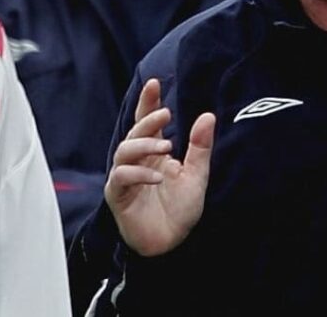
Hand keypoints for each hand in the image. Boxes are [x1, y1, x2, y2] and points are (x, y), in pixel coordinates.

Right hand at [104, 78, 214, 256]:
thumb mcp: (197, 176)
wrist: (172, 244)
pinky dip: (138, 173)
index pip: (147, 122)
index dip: (148, 102)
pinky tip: (157, 177)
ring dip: (144, 144)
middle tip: (165, 114)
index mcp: (153, 153)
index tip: (154, 82)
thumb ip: (200, 147)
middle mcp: (137, 161)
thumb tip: (208, 115)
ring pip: (124, 150)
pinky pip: (122, 177)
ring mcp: (125, 177)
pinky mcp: (118, 194)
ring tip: (166, 147)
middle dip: (147, 121)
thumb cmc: (181, 210)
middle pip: (134, 132)